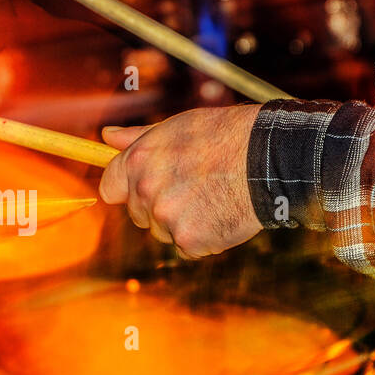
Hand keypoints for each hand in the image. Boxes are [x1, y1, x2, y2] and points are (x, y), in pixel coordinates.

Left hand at [98, 104, 263, 258]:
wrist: (269, 158)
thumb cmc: (225, 136)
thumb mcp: (177, 126)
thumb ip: (137, 137)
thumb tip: (105, 135)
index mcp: (138, 160)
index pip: (110, 189)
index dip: (126, 190)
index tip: (143, 190)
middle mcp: (146, 190)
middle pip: (139, 215)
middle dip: (160, 207)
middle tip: (195, 188)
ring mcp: (167, 217)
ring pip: (163, 232)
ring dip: (183, 223)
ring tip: (213, 198)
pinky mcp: (189, 240)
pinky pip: (188, 248)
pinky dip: (204, 238)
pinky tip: (223, 215)